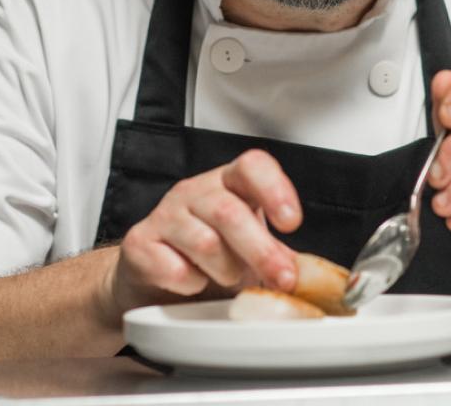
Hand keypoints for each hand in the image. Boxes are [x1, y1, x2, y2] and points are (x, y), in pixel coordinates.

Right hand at [106, 149, 302, 316]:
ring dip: (225, 270)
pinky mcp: (140, 241)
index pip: (253, 166)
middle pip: (230, 211)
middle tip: (282, 278)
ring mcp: (166, 212)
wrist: (154, 275)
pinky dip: (192, 285)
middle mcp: (197, 190)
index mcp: (230, 183)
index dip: (275, 189)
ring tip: (227, 276)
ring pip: (205, 243)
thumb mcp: (250, 248)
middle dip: (261, 250)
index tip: (291, 222)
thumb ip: (279, 254)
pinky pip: (174, 268)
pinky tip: (193, 281)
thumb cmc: (210, 256)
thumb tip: (310, 275)